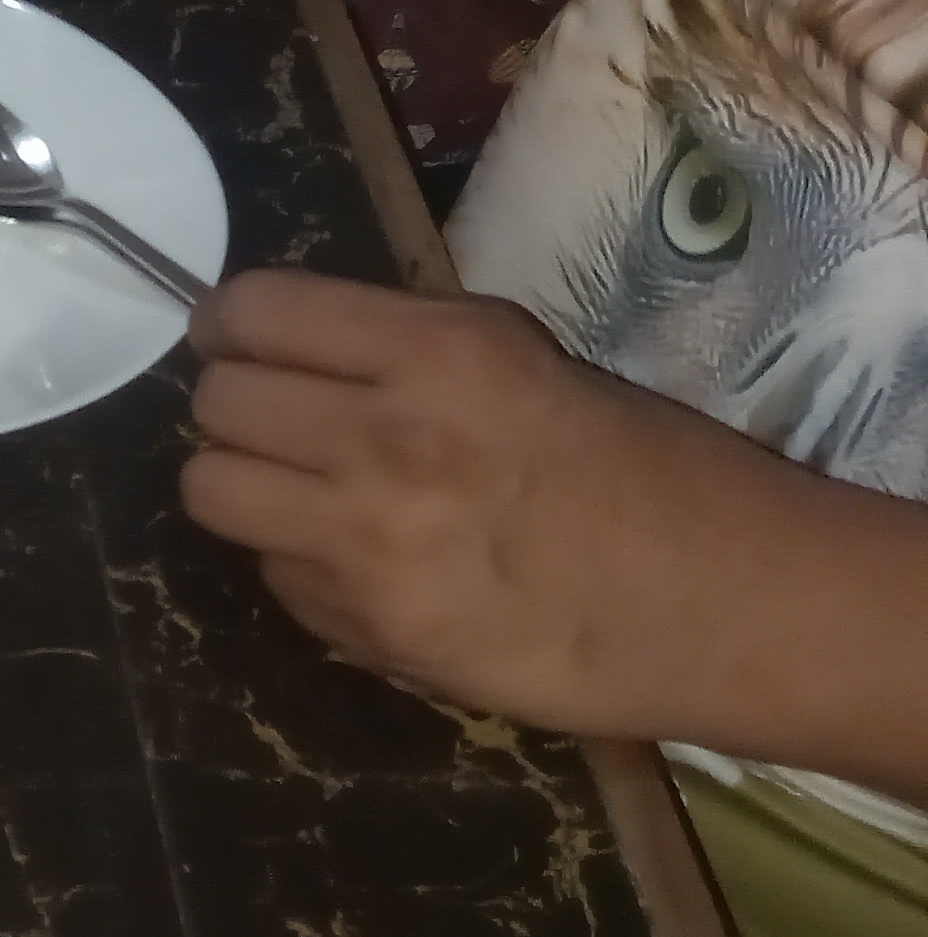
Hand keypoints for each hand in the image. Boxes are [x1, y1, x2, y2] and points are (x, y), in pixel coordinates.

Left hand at [178, 270, 874, 746]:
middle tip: (283, 424)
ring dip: (247, 487)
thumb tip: (286, 347)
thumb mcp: (522, 361)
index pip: (251, 311)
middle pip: (214, 404)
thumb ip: (399, 350)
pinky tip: (372, 569)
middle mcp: (388, 438)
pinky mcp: (368, 624)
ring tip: (308, 495)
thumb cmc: (643, 467)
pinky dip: (302, 569)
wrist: (726, 604)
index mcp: (439, 351)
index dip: (231, 326)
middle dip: (239, 408)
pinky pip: (274, 577)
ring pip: (209, 491)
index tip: (241, 339)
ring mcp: (368, 541)